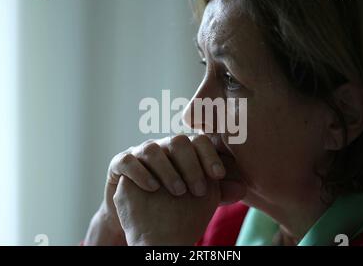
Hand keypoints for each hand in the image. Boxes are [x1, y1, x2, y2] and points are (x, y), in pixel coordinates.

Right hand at [84, 134, 244, 244]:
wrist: (143, 220)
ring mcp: (140, 153)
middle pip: (178, 142)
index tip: (219, 175)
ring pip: (153, 149)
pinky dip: (141, 173)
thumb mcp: (198, 199)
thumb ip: (218, 192)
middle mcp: (163, 147)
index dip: (210, 155)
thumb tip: (243, 189)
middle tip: (199, 190)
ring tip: (179, 191)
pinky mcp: (120, 163)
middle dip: (191, 165)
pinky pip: (128, 161)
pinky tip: (154, 188)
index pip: (199, 141)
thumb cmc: (174, 204)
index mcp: (183, 151)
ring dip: (168, 170)